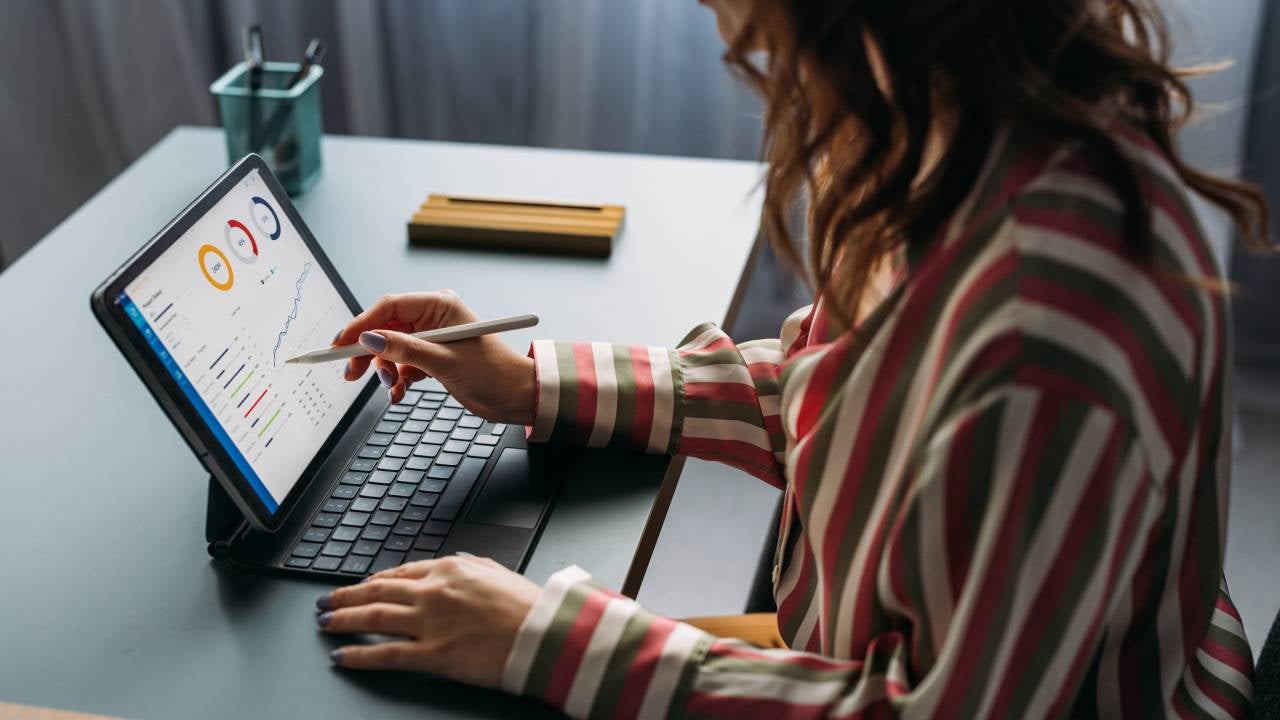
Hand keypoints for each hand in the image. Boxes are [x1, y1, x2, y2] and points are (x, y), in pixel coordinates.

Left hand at [316, 555, 540, 687]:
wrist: (544, 633)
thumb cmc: (527, 605)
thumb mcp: (496, 571)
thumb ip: (470, 565)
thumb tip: (454, 562)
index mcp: (449, 568)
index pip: (398, 574)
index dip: (372, 581)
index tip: (359, 587)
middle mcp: (432, 591)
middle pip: (375, 592)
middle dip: (344, 597)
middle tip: (325, 602)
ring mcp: (429, 622)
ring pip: (372, 618)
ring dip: (342, 620)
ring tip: (325, 623)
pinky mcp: (431, 653)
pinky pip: (384, 654)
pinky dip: (357, 656)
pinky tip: (341, 657)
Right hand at [335, 290, 535, 424]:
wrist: (516, 397)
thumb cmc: (494, 372)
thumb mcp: (444, 361)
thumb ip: (404, 350)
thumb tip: (369, 339)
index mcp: (439, 305)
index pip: (389, 306)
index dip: (362, 324)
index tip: (342, 343)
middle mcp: (433, 319)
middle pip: (385, 329)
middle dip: (368, 352)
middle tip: (351, 372)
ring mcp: (431, 339)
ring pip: (391, 350)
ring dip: (385, 370)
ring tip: (392, 386)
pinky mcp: (432, 359)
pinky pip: (402, 366)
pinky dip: (397, 380)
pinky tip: (399, 394)